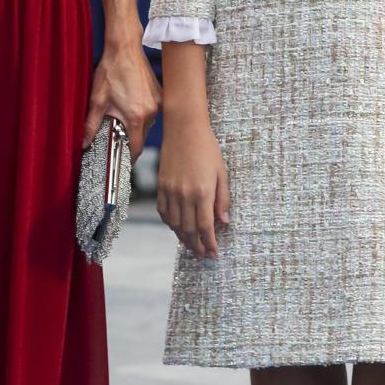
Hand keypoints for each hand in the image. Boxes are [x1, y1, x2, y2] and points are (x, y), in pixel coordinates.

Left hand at [83, 37, 159, 161]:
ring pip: (148, 124)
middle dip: (130, 138)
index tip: (123, 160)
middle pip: (142, 136)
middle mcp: (151, 112)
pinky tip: (130, 103)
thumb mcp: (97, 100)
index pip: (136, 147)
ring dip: (136, 124)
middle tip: (116, 135)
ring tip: (122, 116)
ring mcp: (158, 102)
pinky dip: (142, 112)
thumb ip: (91, 125)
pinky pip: (152, 111)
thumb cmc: (111, 71)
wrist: (125, 49)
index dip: (129, 157)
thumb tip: (84, 143)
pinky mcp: (159, 94)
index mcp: (136, 117)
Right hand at [157, 117, 229, 258]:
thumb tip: (224, 222)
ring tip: (192, 245)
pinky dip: (170, 224)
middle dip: (197, 246)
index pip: (205, 227)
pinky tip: (178, 228)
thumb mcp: (221, 173)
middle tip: (204, 255)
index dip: (209, 243)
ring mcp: (170, 191)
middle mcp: (184, 195)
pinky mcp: (161, 186)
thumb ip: (222, 199)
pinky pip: (164, 212)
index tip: (214, 254)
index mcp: (202, 192)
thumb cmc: (207, 148)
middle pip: (189, 230)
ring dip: (183, 238)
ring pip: (175, 224)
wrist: (184, 129)